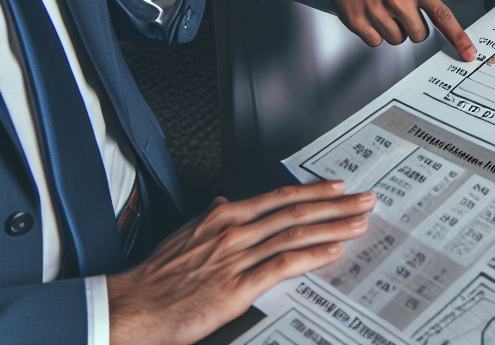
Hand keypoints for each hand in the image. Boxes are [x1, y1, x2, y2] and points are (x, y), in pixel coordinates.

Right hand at [107, 181, 374, 344]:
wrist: (131, 307)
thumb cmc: (155, 275)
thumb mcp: (183, 233)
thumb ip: (209, 217)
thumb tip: (223, 200)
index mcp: (222, 215)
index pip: (279, 198)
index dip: (312, 191)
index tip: (337, 187)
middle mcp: (234, 231)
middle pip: (296, 211)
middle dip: (335, 204)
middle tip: (363, 198)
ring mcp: (237, 258)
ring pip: (295, 234)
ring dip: (333, 227)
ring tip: (358, 223)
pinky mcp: (236, 287)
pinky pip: (283, 265)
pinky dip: (311, 256)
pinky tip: (332, 252)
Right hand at [314, 0, 475, 60]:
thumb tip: (432, 8)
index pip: (443, 16)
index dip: (458, 38)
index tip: (468, 53)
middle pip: (418, 35)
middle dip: (412, 27)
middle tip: (401, 11)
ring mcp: (377, 10)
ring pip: (396, 39)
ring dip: (391, 29)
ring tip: (382, 7)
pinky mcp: (357, 19)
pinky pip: (375, 41)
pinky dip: (373, 32)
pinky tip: (369, 13)